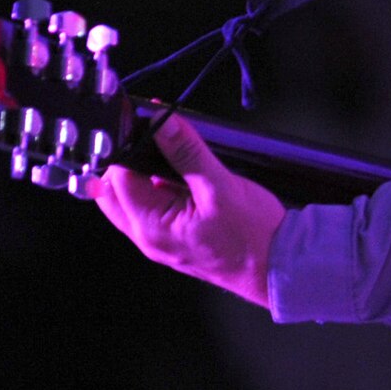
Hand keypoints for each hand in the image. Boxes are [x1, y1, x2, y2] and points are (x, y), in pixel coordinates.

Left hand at [88, 113, 285, 307]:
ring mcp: (159, 240)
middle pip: (113, 192)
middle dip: (126, 161)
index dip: (129, 147)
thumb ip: (188, 153)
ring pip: (130, 199)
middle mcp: (148, 237)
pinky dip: (156, 186)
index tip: (146, 125)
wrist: (277, 266)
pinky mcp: (172, 237)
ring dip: (141, 173)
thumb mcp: (221, 187)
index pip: (118, 179)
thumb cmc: (253, 237)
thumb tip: (163, 124)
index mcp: (152, 227)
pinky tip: (179, 173)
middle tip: (152, 138)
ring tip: (169, 153)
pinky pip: (151, 207)